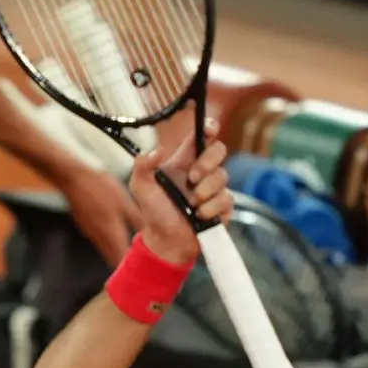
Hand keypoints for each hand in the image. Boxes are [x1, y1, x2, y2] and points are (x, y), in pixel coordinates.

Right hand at [59, 166, 142, 265]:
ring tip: (130, 250)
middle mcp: (99, 238)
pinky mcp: (85, 225)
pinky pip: (99, 240)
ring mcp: (90, 233)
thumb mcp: (124, 202)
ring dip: (116, 252)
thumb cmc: (101, 188)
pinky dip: (109, 242)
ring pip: (106, 249)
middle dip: (123, 262)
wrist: (73, 179)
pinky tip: (115, 233)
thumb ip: (136, 219)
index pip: (122, 260)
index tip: (141, 271)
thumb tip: (149, 233)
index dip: (131, 268)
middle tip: (138, 263)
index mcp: (112, 234)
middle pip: (112, 257)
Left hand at [128, 120, 234, 264]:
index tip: (210, 128)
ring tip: (190, 204)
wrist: (166, 239)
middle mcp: (202, 171)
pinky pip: (226, 199)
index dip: (208, 128)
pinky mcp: (223, 206)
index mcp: (184, 161)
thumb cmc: (154, 211)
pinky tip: (198, 215)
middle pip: (219, 150)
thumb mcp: (140, 186)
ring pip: (222, 176)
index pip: (200, 138)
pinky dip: (210, 208)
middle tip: (192, 178)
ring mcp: (215, 188)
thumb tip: (157, 151)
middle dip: (207, 163)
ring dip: (204, 191)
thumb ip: (142, 165)